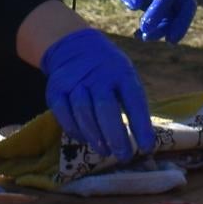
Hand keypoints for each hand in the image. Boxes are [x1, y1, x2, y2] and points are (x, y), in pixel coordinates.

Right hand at [38, 27, 155, 161]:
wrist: (73, 47)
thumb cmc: (107, 71)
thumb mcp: (124, 76)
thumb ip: (131, 103)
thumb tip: (143, 140)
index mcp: (121, 72)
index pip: (133, 99)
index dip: (141, 125)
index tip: (147, 147)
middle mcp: (96, 75)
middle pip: (106, 107)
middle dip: (116, 135)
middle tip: (124, 156)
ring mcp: (74, 81)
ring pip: (83, 112)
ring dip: (95, 136)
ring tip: (105, 152)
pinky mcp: (55, 90)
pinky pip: (63, 114)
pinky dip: (75, 130)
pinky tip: (84, 139)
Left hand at [91, 0, 194, 43]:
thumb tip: (134, 5)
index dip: (160, 10)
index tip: (144, 26)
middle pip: (186, 2)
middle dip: (182, 23)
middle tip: (171, 41)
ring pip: (177, 13)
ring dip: (165, 29)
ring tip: (143, 37)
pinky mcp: (159, 0)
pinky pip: (165, 18)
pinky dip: (156, 29)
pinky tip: (139, 35)